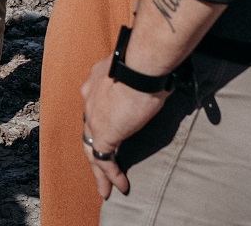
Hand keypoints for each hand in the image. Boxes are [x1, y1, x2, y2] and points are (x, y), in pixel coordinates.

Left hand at [80, 59, 169, 199]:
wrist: (141, 66)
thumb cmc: (147, 62)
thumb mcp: (139, 70)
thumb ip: (141, 79)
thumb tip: (161, 81)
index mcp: (97, 81)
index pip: (95, 107)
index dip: (102, 121)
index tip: (112, 128)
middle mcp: (90, 98)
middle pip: (89, 130)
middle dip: (95, 150)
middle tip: (100, 169)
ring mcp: (94, 117)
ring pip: (91, 148)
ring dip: (99, 171)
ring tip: (106, 188)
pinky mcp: (103, 133)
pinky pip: (104, 160)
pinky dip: (111, 175)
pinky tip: (120, 185)